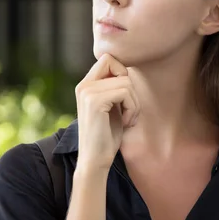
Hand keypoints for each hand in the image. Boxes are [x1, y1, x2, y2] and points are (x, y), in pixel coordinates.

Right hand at [74, 54, 140, 170]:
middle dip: (130, 87)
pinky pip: (126, 92)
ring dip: (134, 103)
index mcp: (86, 85)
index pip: (108, 58)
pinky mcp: (94, 101)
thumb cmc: (107, 136)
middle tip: (128, 108)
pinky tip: (125, 123)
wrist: (95, 161)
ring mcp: (87, 92)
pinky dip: (133, 109)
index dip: (122, 73)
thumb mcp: (112, 106)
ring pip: (126, 82)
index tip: (123, 97)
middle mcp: (84, 85)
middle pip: (118, 66)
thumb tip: (127, 70)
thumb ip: (114, 87)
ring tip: (127, 119)